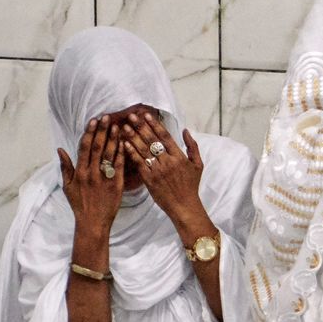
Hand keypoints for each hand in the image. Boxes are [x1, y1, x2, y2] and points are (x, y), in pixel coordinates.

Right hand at [58, 116, 123, 236]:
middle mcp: (91, 173)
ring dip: (114, 139)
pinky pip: (119, 166)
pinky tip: (126, 143)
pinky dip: (122, 154)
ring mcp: (104, 179)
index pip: (84, 148)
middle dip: (102, 130)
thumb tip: (59, 149)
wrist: (92, 223)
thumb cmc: (79, 204)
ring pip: (109, 155)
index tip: (93, 120)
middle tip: (107, 116)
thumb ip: (65, 167)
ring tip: (118, 125)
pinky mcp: (116, 185)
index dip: (89, 133)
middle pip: (97, 147)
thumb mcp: (67, 186)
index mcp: (79, 172)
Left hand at [122, 113, 213, 236]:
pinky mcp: (149, 180)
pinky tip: (124, 144)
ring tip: (124, 127)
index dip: (155, 125)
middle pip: (152, 141)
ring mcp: (158, 171)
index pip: (165, 137)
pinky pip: (138, 164)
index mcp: (179, 157)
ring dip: (132, 137)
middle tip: (131, 116)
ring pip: (143, 150)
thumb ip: (193, 146)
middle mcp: (168, 162)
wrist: (184, 206)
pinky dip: (131, 153)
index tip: (146, 115)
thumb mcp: (198, 165)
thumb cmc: (191, 186)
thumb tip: (185, 130)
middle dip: (141, 127)